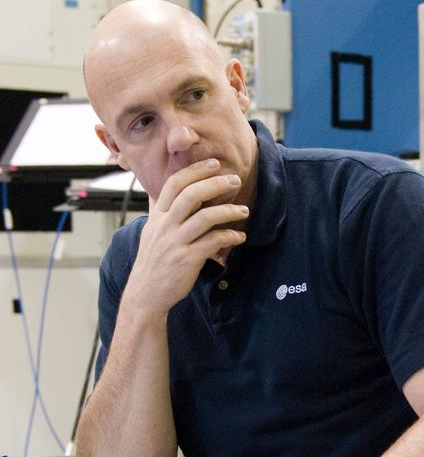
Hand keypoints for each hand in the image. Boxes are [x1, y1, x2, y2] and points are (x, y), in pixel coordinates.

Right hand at [126, 160, 248, 315]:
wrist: (146, 293)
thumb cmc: (153, 262)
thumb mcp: (151, 232)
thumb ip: (158, 211)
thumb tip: (160, 193)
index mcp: (158, 216)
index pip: (174, 184)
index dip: (195, 171)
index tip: (214, 163)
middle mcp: (165, 226)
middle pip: (191, 195)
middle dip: (215, 184)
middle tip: (235, 180)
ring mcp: (176, 242)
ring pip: (204, 217)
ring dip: (228, 211)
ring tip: (244, 211)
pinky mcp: (187, 260)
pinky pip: (212, 242)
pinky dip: (229, 237)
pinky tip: (240, 237)